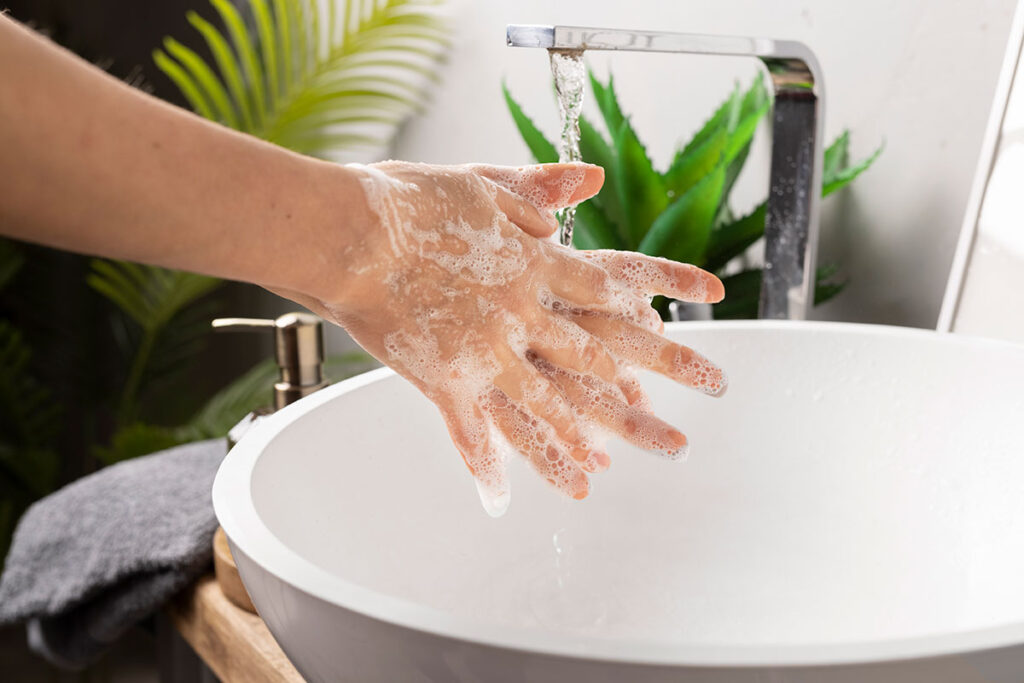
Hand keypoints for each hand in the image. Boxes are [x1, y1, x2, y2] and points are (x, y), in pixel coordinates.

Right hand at [277, 161, 725, 514]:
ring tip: (608, 474)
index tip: (689, 317)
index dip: (658, 298)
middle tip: (687, 420)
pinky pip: (473, 434)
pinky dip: (486, 467)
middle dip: (647, 393)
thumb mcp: (480, 182)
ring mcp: (489, 352)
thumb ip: (538, 189)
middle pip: (599, 359)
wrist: (349, 234)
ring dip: (577, 444)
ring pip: (546, 409)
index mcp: (536, 262)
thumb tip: (589, 183)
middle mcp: (524, 314)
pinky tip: (500, 497)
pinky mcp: (447, 381)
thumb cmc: (408, 201)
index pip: (611, 286)